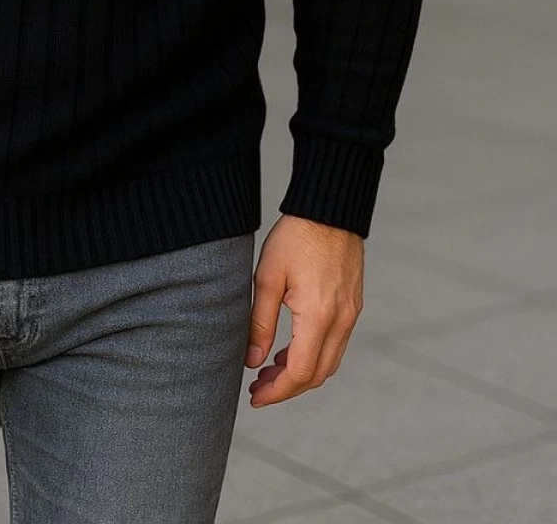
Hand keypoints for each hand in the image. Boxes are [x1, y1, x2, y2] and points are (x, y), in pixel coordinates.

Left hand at [244, 213, 363, 407]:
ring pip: (329, 361)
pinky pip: (336, 343)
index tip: (255, 397)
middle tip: (258, 387)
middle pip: (318, 374)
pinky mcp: (353, 304)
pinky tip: (291, 348)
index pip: (300, 373)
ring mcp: (351, 313)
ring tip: (269, 370)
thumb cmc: (295, 236)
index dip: (277, 392)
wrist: (330, 207)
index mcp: (319, 316)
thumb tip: (251, 361)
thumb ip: (260, 322)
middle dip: (287, 387)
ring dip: (301, 373)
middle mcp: (341, 320)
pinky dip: (314, 354)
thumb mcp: (267, 277)